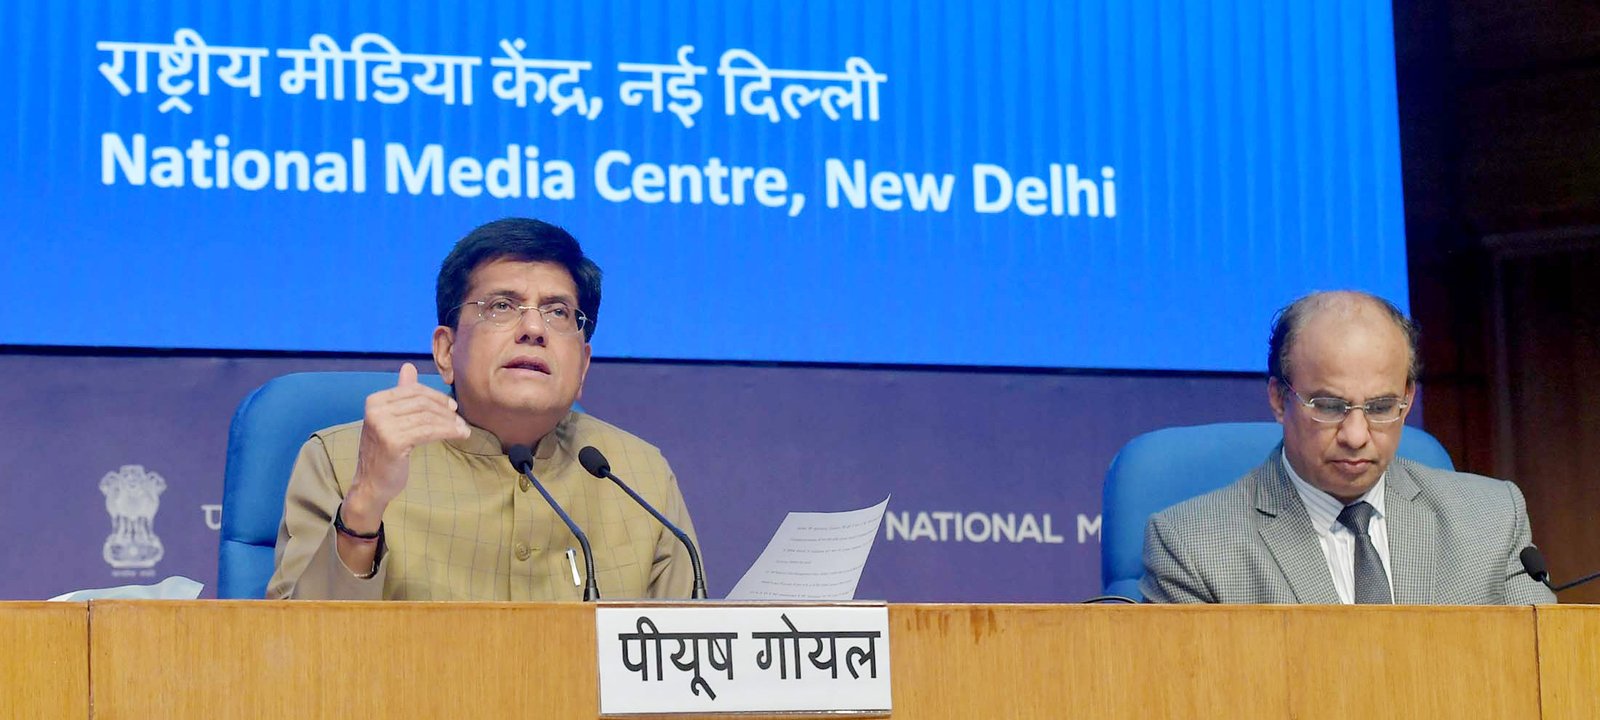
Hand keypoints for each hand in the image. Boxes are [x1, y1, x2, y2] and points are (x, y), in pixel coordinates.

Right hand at [341, 362, 469, 531]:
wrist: (371, 484)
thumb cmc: (384, 453)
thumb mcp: (390, 420)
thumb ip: (401, 394)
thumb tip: (408, 366)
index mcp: (375, 401)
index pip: (413, 391)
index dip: (436, 397)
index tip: (452, 407)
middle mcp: (376, 410)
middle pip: (421, 402)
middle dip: (445, 410)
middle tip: (460, 420)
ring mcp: (383, 425)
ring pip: (427, 417)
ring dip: (450, 423)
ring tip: (463, 430)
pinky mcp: (394, 441)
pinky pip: (429, 431)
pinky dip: (448, 431)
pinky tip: (459, 434)